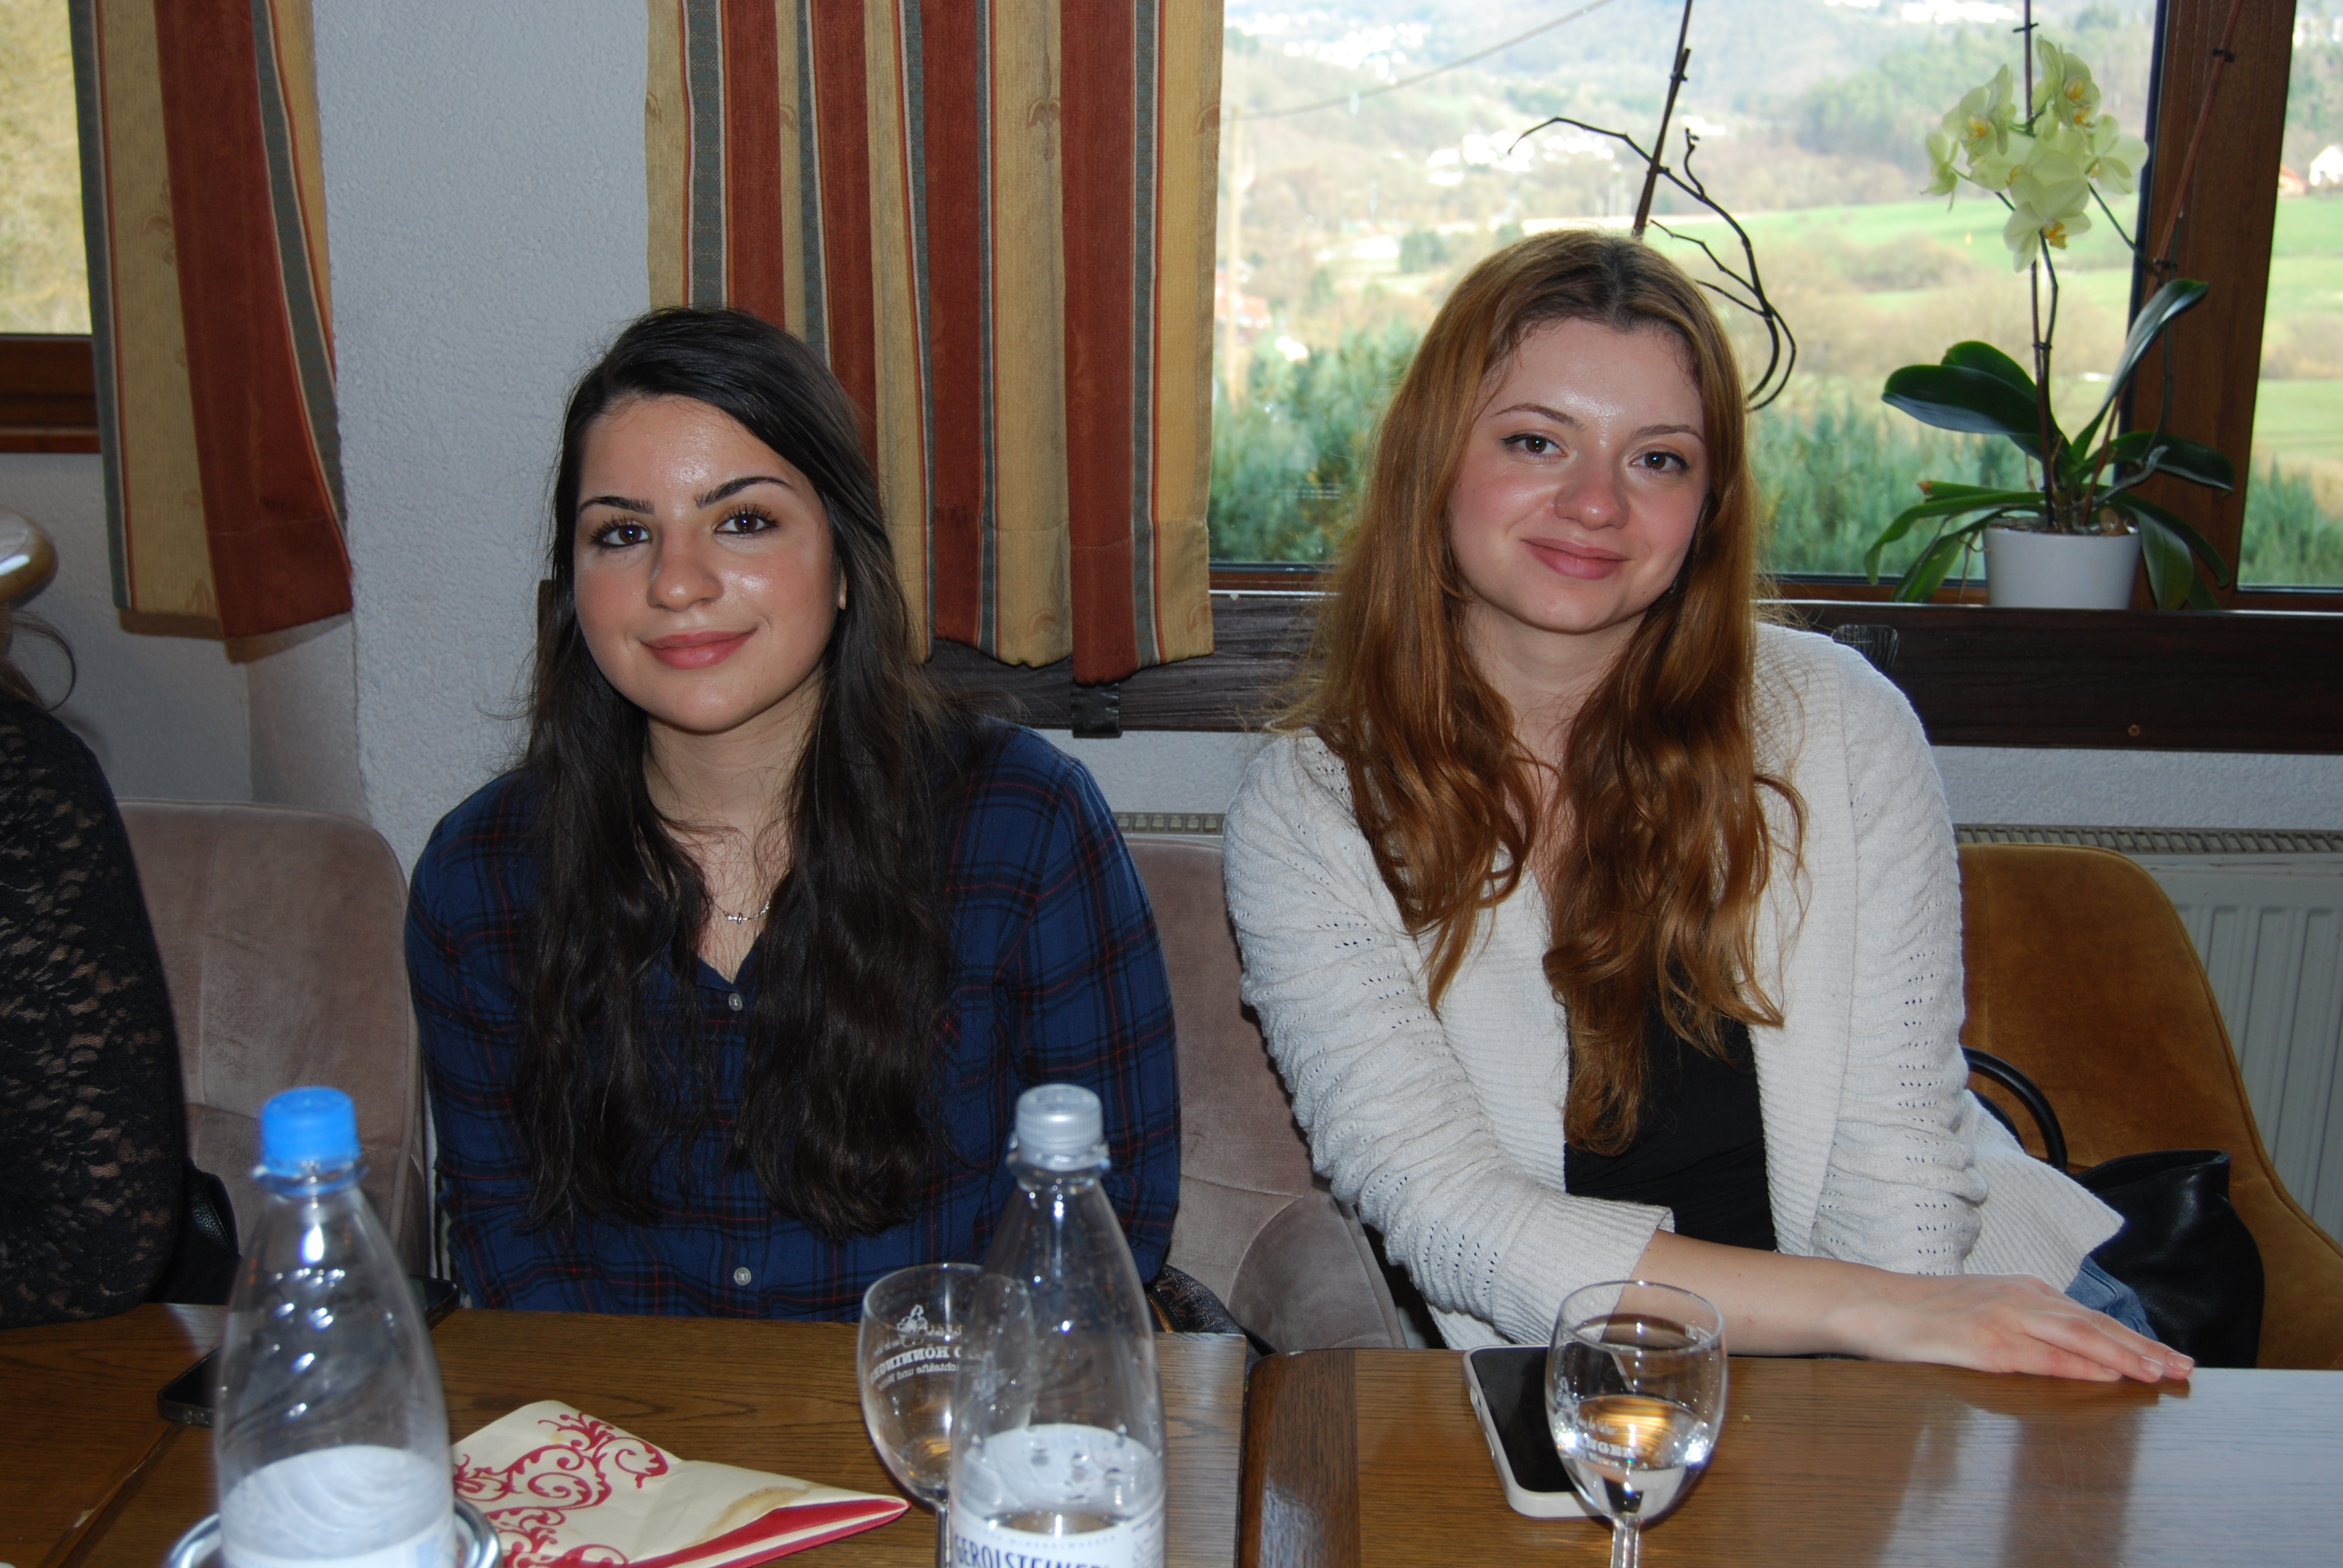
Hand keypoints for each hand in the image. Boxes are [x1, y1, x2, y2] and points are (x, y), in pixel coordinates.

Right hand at [1825, 1271, 2192, 1383]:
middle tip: (2184, 1366)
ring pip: (2076, 1336)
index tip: (2168, 1354)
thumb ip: (2022, 1324)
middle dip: (2142, 1346)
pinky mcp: (1983, 1343)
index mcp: (2020, 1291)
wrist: (1869, 1303)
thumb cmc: (1920, 1312)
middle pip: (2092, 1324)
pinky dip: (2078, 1365)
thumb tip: (2064, 1349)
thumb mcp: (1980, 1310)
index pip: (2088, 1316)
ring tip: (2158, 1371)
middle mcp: (2018, 1300)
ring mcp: (2002, 1319)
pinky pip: (2040, 1356)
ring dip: (2123, 1355)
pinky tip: (2105, 1375)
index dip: (2132, 1337)